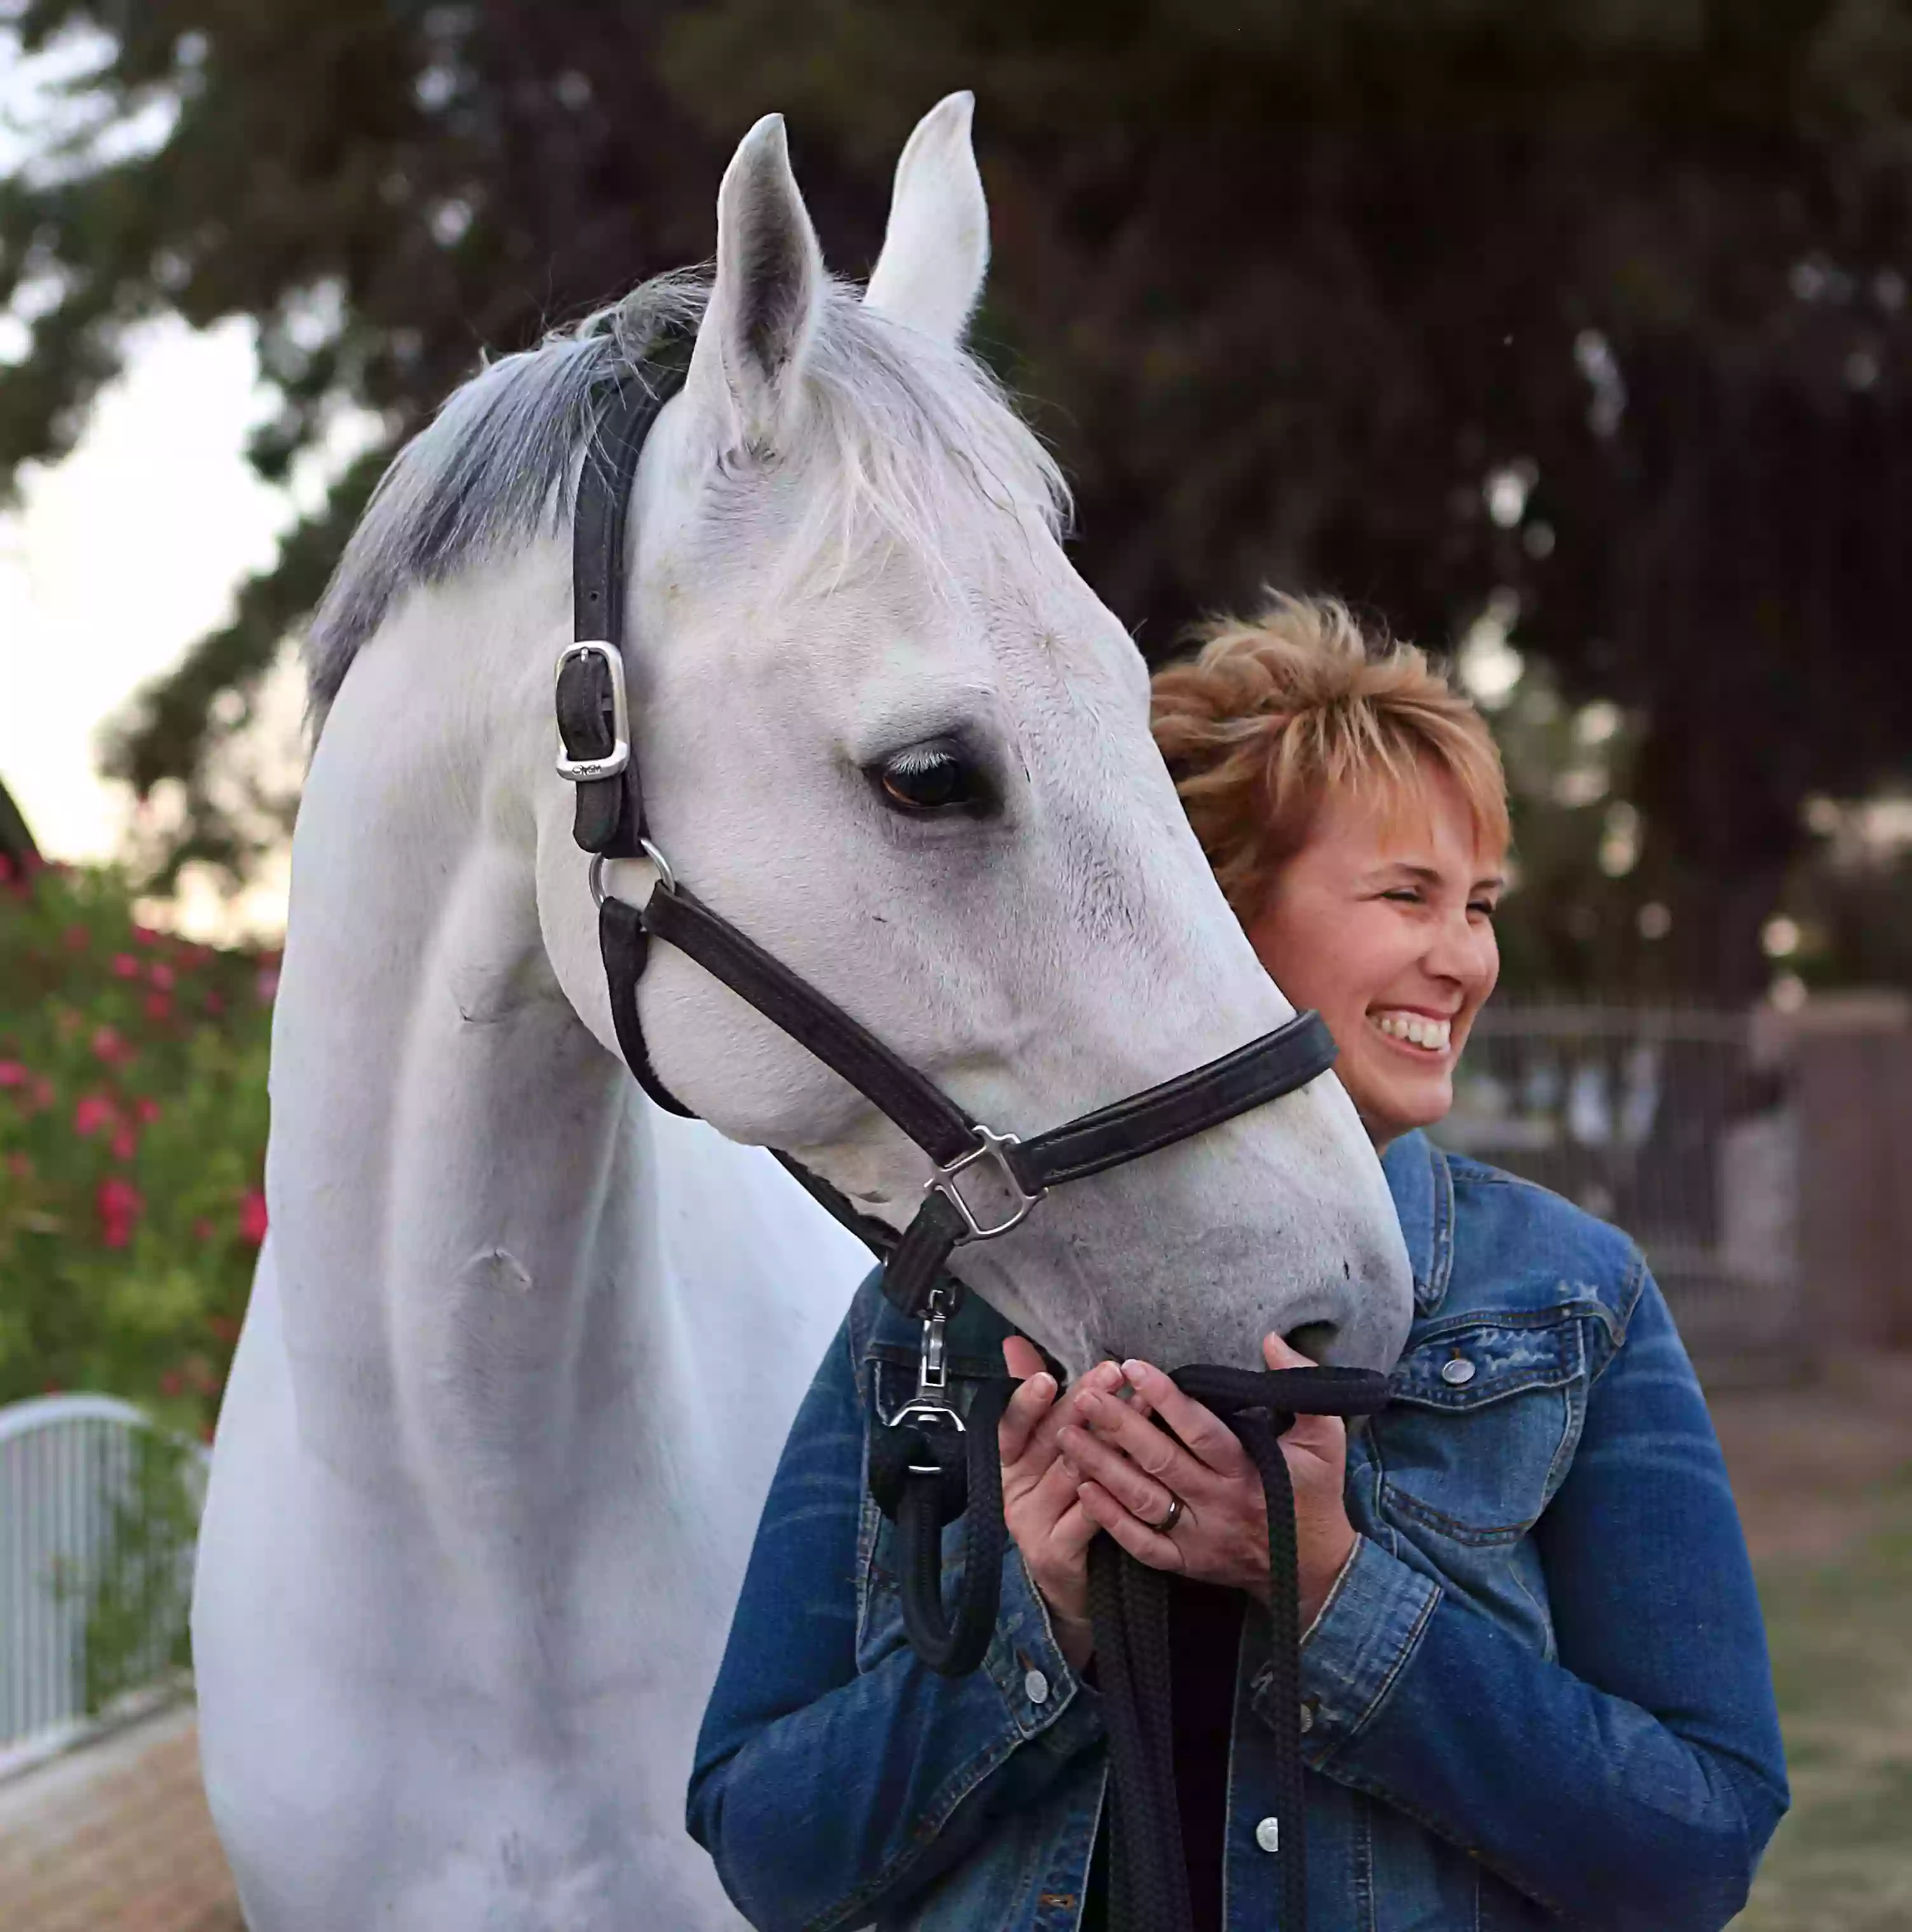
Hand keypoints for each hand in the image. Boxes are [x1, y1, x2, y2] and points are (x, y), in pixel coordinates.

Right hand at [998, 1338, 1126, 1670]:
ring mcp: (1032, 1524)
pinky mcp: (1056, 1552)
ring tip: (1138, 1406)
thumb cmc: (1057, 1502)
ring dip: (1109, 1438)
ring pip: (1074, 1473)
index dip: (1026, 1403)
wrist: (1065, 1583)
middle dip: (1083, 1405)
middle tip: (1111, 1374)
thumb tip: (1014, 1342)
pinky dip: (1110, 1490)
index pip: (1009, 1427)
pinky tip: (1134, 1466)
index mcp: (1005, 1463)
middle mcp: (1013, 1492)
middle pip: (1049, 1442)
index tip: (1046, 1377)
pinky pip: (1090, 1515)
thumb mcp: (1039, 1447)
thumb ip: (1031, 1397)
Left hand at [1059, 1332, 1356, 1627]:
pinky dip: (1111, 1521)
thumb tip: (1272, 1340)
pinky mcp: (1187, 1563)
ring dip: (1102, 1467)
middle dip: (1118, 1427)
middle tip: (1084, 1397)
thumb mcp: (1325, 1438)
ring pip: (1142, 1501)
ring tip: (1067, 1436)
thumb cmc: (1316, 1494)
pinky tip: (1083, 1490)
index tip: (1132, 1366)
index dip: (1164, 1397)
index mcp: (1247, 1469)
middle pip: (1160, 1461)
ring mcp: (1199, 1537)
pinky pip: (1143, 1545)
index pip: (1200, 1429)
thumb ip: (1303, 1386)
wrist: (1315, 1571)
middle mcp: (1218, 1502)